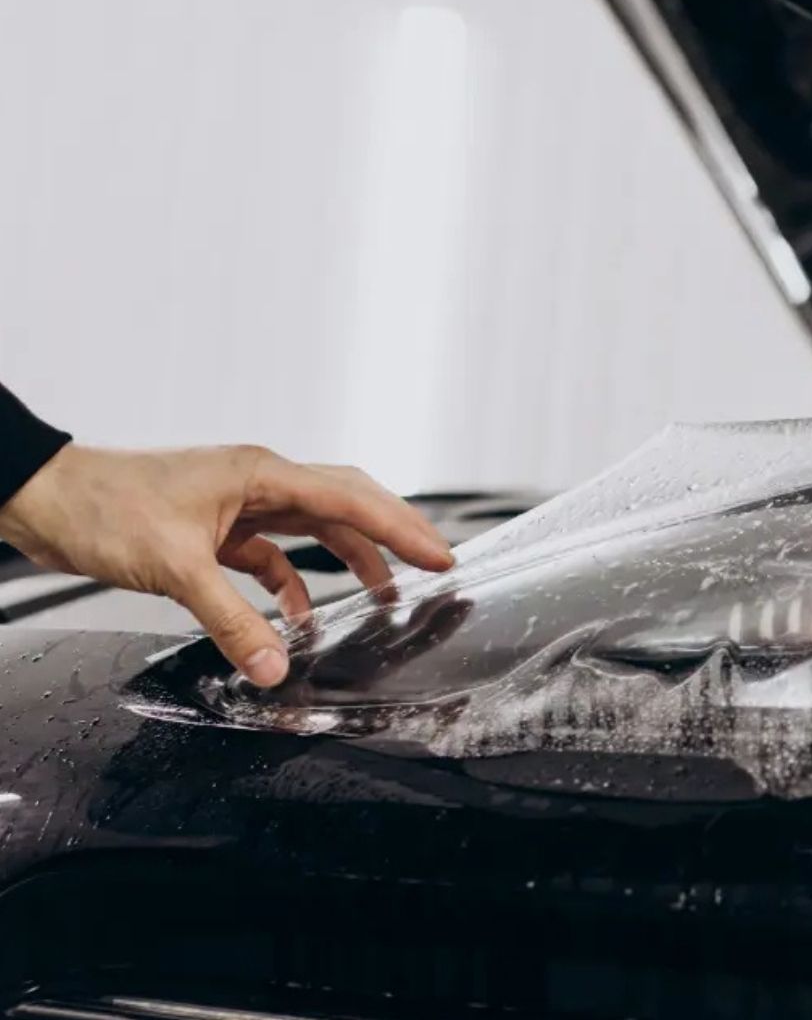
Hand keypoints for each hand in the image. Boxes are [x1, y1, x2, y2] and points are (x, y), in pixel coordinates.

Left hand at [0, 444, 454, 685]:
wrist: (40, 496)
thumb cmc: (102, 508)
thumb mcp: (175, 568)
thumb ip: (232, 621)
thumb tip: (275, 666)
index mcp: (260, 474)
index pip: (352, 501)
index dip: (402, 530)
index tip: (441, 557)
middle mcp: (257, 482)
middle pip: (346, 505)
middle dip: (392, 537)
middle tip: (433, 568)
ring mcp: (237, 503)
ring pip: (312, 529)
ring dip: (347, 562)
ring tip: (381, 599)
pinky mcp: (214, 528)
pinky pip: (270, 555)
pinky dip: (290, 584)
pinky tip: (296, 618)